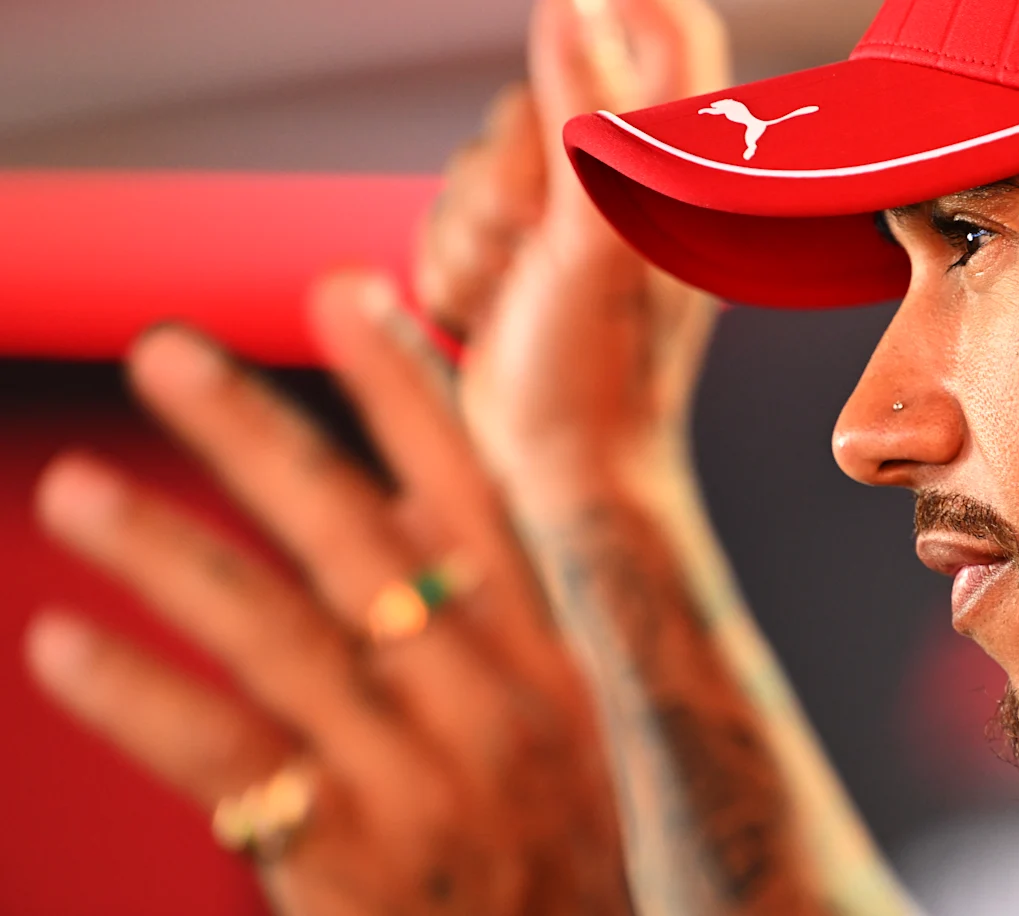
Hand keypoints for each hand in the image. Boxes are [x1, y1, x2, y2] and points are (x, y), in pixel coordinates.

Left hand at [25, 275, 628, 914]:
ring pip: (277, 633)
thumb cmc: (578, 860)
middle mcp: (499, 700)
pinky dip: (142, 699)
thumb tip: (426, 506)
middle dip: (258, 435)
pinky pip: (230, 758)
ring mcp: (425, 781)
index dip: (405, 391)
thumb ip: (507, 625)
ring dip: (167, 551)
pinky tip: (65, 647)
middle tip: (168, 353)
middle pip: (358, 539)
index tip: (341, 293)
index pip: (478, 494)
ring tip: (74, 491)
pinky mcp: (354, 863)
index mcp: (562, 657)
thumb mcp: (579, 731)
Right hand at [415, 0, 727, 482]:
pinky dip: (450, 271)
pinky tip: (491, 313)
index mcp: (673, 166)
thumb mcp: (594, 233)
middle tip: (529, 247)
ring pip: (472, 169)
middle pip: (523, 107)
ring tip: (513, 296)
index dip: (618, 9)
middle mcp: (622, 182)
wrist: (560, 468)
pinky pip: (445, 221)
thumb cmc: (602, 370)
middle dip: (500, 183)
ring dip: (470, 240)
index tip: (564, 54)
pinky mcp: (514, 255)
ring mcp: (563, 219)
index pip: (666, 30)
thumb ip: (583, 113)